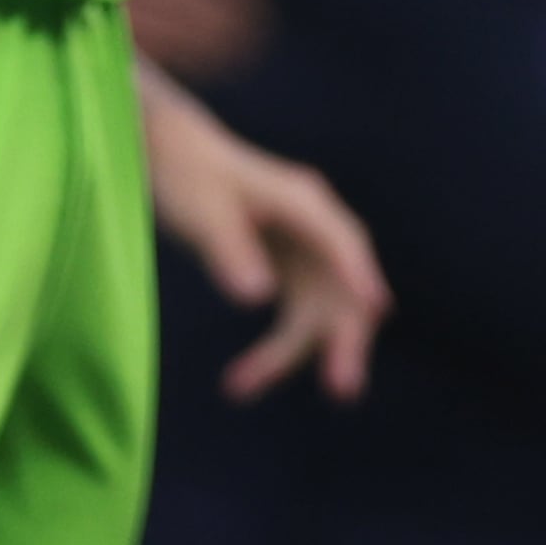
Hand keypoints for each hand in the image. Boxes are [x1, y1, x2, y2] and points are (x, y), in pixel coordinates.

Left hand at [140, 75, 387, 402]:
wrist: (169, 155)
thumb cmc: (186, 176)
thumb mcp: (203, 213)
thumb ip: (230, 252)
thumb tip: (260, 300)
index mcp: (304, 201)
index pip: (342, 242)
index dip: (359, 276)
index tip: (375, 310)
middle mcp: (314, 228)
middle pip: (344, 287)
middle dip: (345, 337)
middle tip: (344, 389)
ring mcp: (303, 252)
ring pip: (317, 313)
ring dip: (294, 354)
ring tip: (240, 389)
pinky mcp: (285, 271)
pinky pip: (293, 319)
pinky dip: (273, 352)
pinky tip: (238, 382)